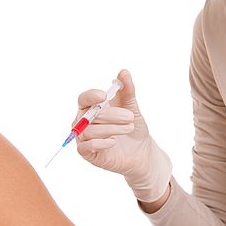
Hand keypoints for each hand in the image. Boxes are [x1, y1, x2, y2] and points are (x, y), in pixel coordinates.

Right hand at [75, 69, 171, 202]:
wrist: (141, 150)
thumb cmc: (133, 126)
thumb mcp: (132, 106)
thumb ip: (127, 89)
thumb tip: (124, 71)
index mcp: (92, 108)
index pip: (83, 99)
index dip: (91, 96)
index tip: (104, 96)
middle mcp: (84, 122)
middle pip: (89, 115)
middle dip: (111, 115)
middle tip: (130, 117)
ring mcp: (84, 138)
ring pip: (89, 131)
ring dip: (111, 128)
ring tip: (129, 127)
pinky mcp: (88, 153)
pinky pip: (86, 147)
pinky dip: (100, 143)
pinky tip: (114, 141)